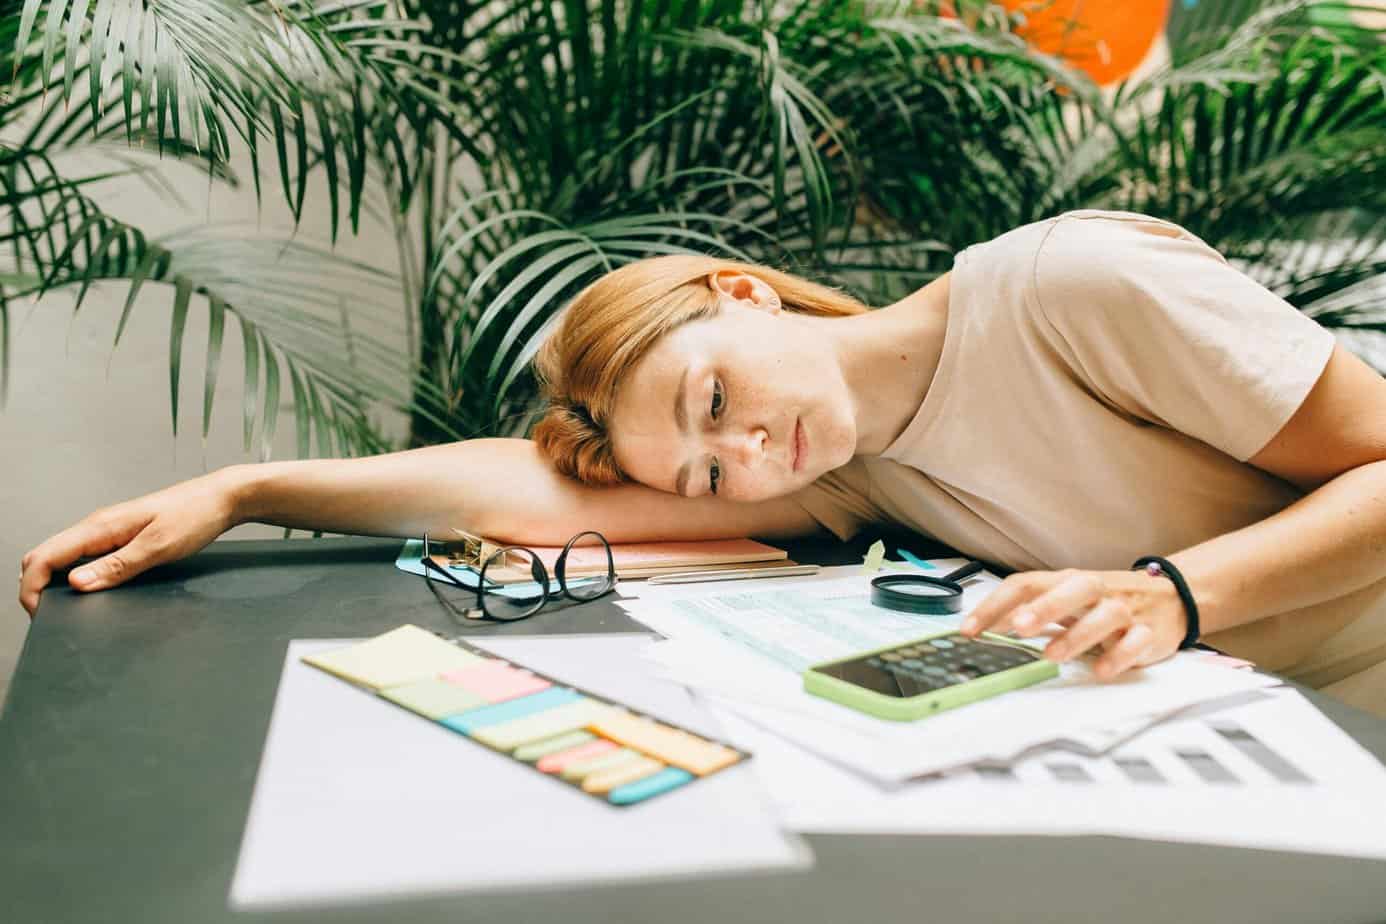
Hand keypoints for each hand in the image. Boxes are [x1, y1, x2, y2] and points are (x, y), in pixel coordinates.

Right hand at [19, 468, 244, 616]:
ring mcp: (109, 532)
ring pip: (64, 558)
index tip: (39, 614)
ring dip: (57, 582)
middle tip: (49, 617)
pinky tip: (92, 590)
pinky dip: (79, 576)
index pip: (44, 556)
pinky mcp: (123, 537)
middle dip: (37, 587)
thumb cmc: (195, 516)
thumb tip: (76, 585)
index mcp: (100, 527)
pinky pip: (87, 557)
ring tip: (67, 608)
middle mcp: (98, 527)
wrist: (223, 498)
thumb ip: (117, 567)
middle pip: (46, 557)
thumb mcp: (158, 547)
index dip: (31, 588)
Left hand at [958, 568, 1187, 679]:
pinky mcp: (1149, 633)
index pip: (1027, 584)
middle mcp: (1096, 591)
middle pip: (1072, 590)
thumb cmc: (1106, 600)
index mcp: (1069, 580)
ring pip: (1104, 617)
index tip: (970, 629)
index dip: (997, 605)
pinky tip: (1100, 671)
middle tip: (1018, 627)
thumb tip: (986, 624)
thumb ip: (1030, 610)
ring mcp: (1125, 611)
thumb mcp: (1068, 599)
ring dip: (1076, 636)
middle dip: (1044, 608)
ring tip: (1051, 655)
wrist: (1172, 597)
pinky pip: (1136, 643)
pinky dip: (1119, 657)